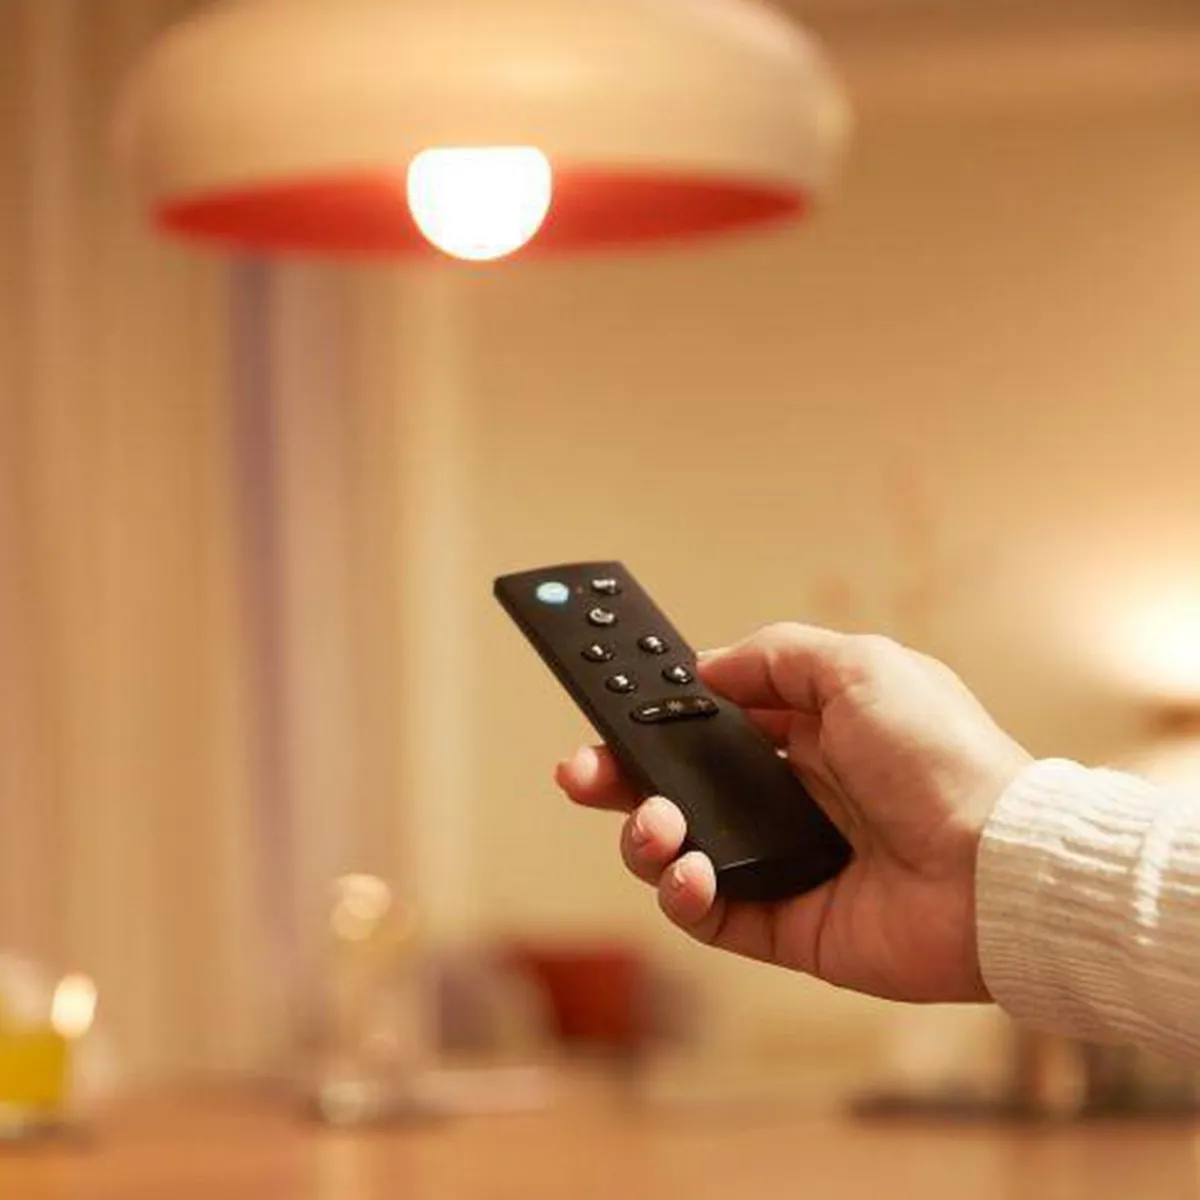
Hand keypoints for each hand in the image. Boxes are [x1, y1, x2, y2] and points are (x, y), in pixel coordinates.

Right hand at [555, 623, 1030, 1002]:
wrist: (998, 870)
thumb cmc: (942, 759)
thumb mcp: (861, 666)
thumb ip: (777, 656)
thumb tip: (708, 669)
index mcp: (809, 733)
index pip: (708, 724)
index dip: (655, 718)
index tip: (608, 712)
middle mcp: (792, 796)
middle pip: (678, 787)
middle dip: (617, 779)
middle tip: (577, 774)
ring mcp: (786, 862)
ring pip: (680, 850)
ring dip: (645, 836)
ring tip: (655, 827)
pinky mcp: (788, 924)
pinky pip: (709, 914)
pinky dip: (683, 894)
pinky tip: (690, 872)